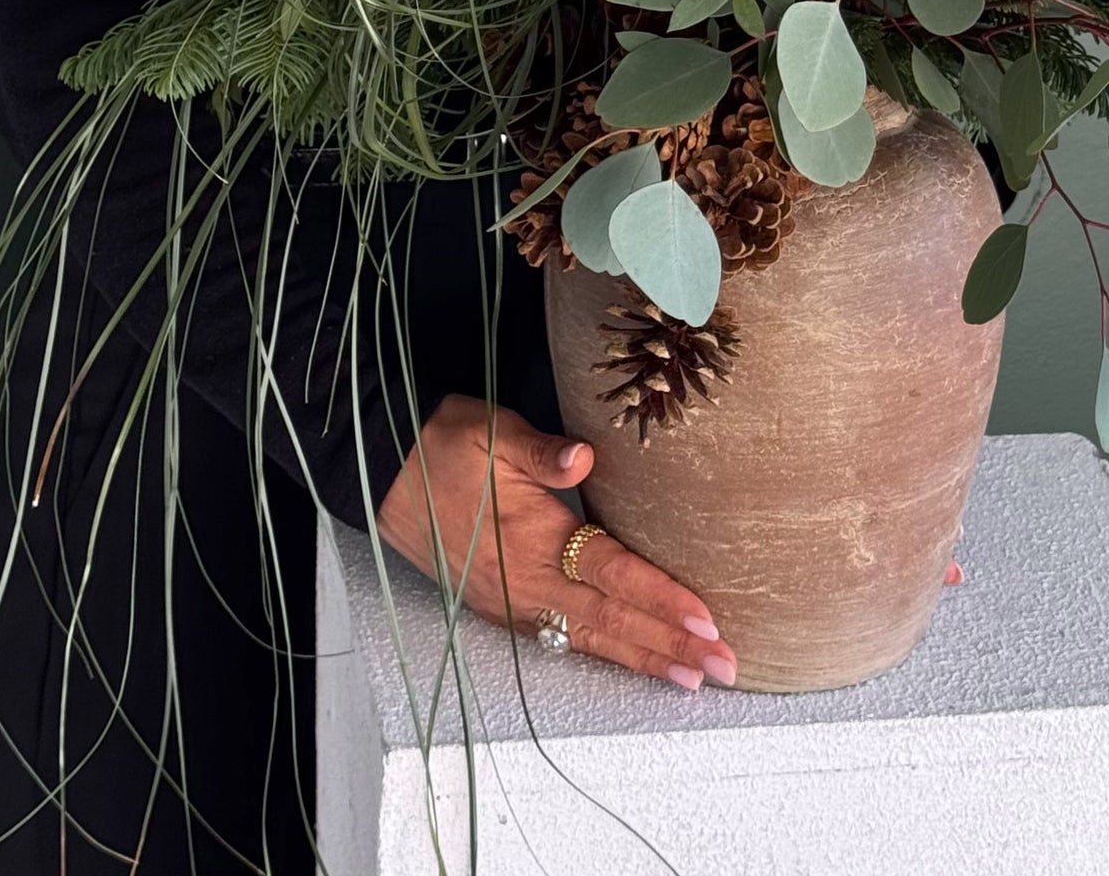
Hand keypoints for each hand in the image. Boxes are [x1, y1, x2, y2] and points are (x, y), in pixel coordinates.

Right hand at [376, 394, 738, 689]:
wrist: (384, 474)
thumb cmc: (443, 444)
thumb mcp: (490, 430)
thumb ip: (539, 449)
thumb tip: (584, 456)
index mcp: (531, 539)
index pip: (611, 574)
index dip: (660, 598)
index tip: (705, 620)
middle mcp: (525, 582)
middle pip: (611, 620)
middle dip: (669, 646)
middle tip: (723, 668)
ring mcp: (511, 602)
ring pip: (589, 638)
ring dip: (644, 658)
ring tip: (692, 678)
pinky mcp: (501, 607)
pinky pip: (563, 638)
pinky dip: (605, 652)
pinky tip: (633, 660)